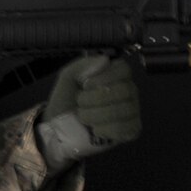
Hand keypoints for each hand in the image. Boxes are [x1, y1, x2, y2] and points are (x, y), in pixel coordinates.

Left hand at [36, 53, 139, 167]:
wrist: (59, 129)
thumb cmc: (66, 101)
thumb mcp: (67, 79)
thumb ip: (82, 66)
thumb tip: (104, 60)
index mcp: (115, 75)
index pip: (124, 69)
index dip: (105, 77)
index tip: (86, 85)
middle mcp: (128, 90)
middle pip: (125, 90)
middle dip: (97, 98)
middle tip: (81, 103)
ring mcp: (132, 110)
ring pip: (124, 110)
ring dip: (97, 114)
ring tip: (83, 117)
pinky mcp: (131, 129)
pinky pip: (125, 128)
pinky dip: (105, 130)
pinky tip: (95, 129)